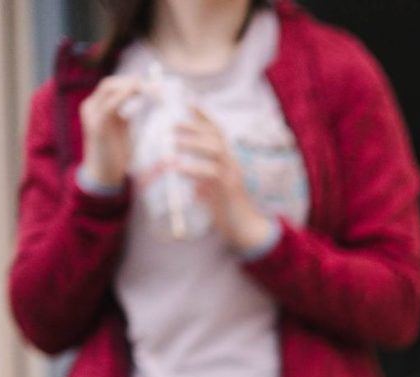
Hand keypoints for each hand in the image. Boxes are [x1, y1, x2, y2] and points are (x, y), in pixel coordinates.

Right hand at [77, 75, 141, 188]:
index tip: (152, 84)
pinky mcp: (97, 126)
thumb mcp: (122, 129)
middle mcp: (91, 107)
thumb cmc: (115, 154)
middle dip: (132, 81)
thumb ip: (126, 114)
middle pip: (109, 83)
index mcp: (96, 107)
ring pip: (109, 89)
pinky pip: (110, 105)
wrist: (104, 174)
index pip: (111, 85)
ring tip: (151, 90)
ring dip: (131, 87)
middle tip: (155, 86)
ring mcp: (91, 115)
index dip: (130, 82)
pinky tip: (140, 97)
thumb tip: (143, 99)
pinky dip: (125, 97)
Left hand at [173, 108, 275, 253]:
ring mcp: (232, 176)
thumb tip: (183, 174)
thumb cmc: (228, 211)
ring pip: (216, 151)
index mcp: (228, 161)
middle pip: (216, 138)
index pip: (218, 133)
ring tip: (173, 142)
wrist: (246, 230)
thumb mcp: (212, 191)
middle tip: (173, 125)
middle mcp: (232, 165)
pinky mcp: (229, 190)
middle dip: (195, 128)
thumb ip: (201, 180)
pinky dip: (192, 168)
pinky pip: (211, 174)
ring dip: (193, 143)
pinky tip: (177, 167)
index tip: (189, 103)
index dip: (205, 117)